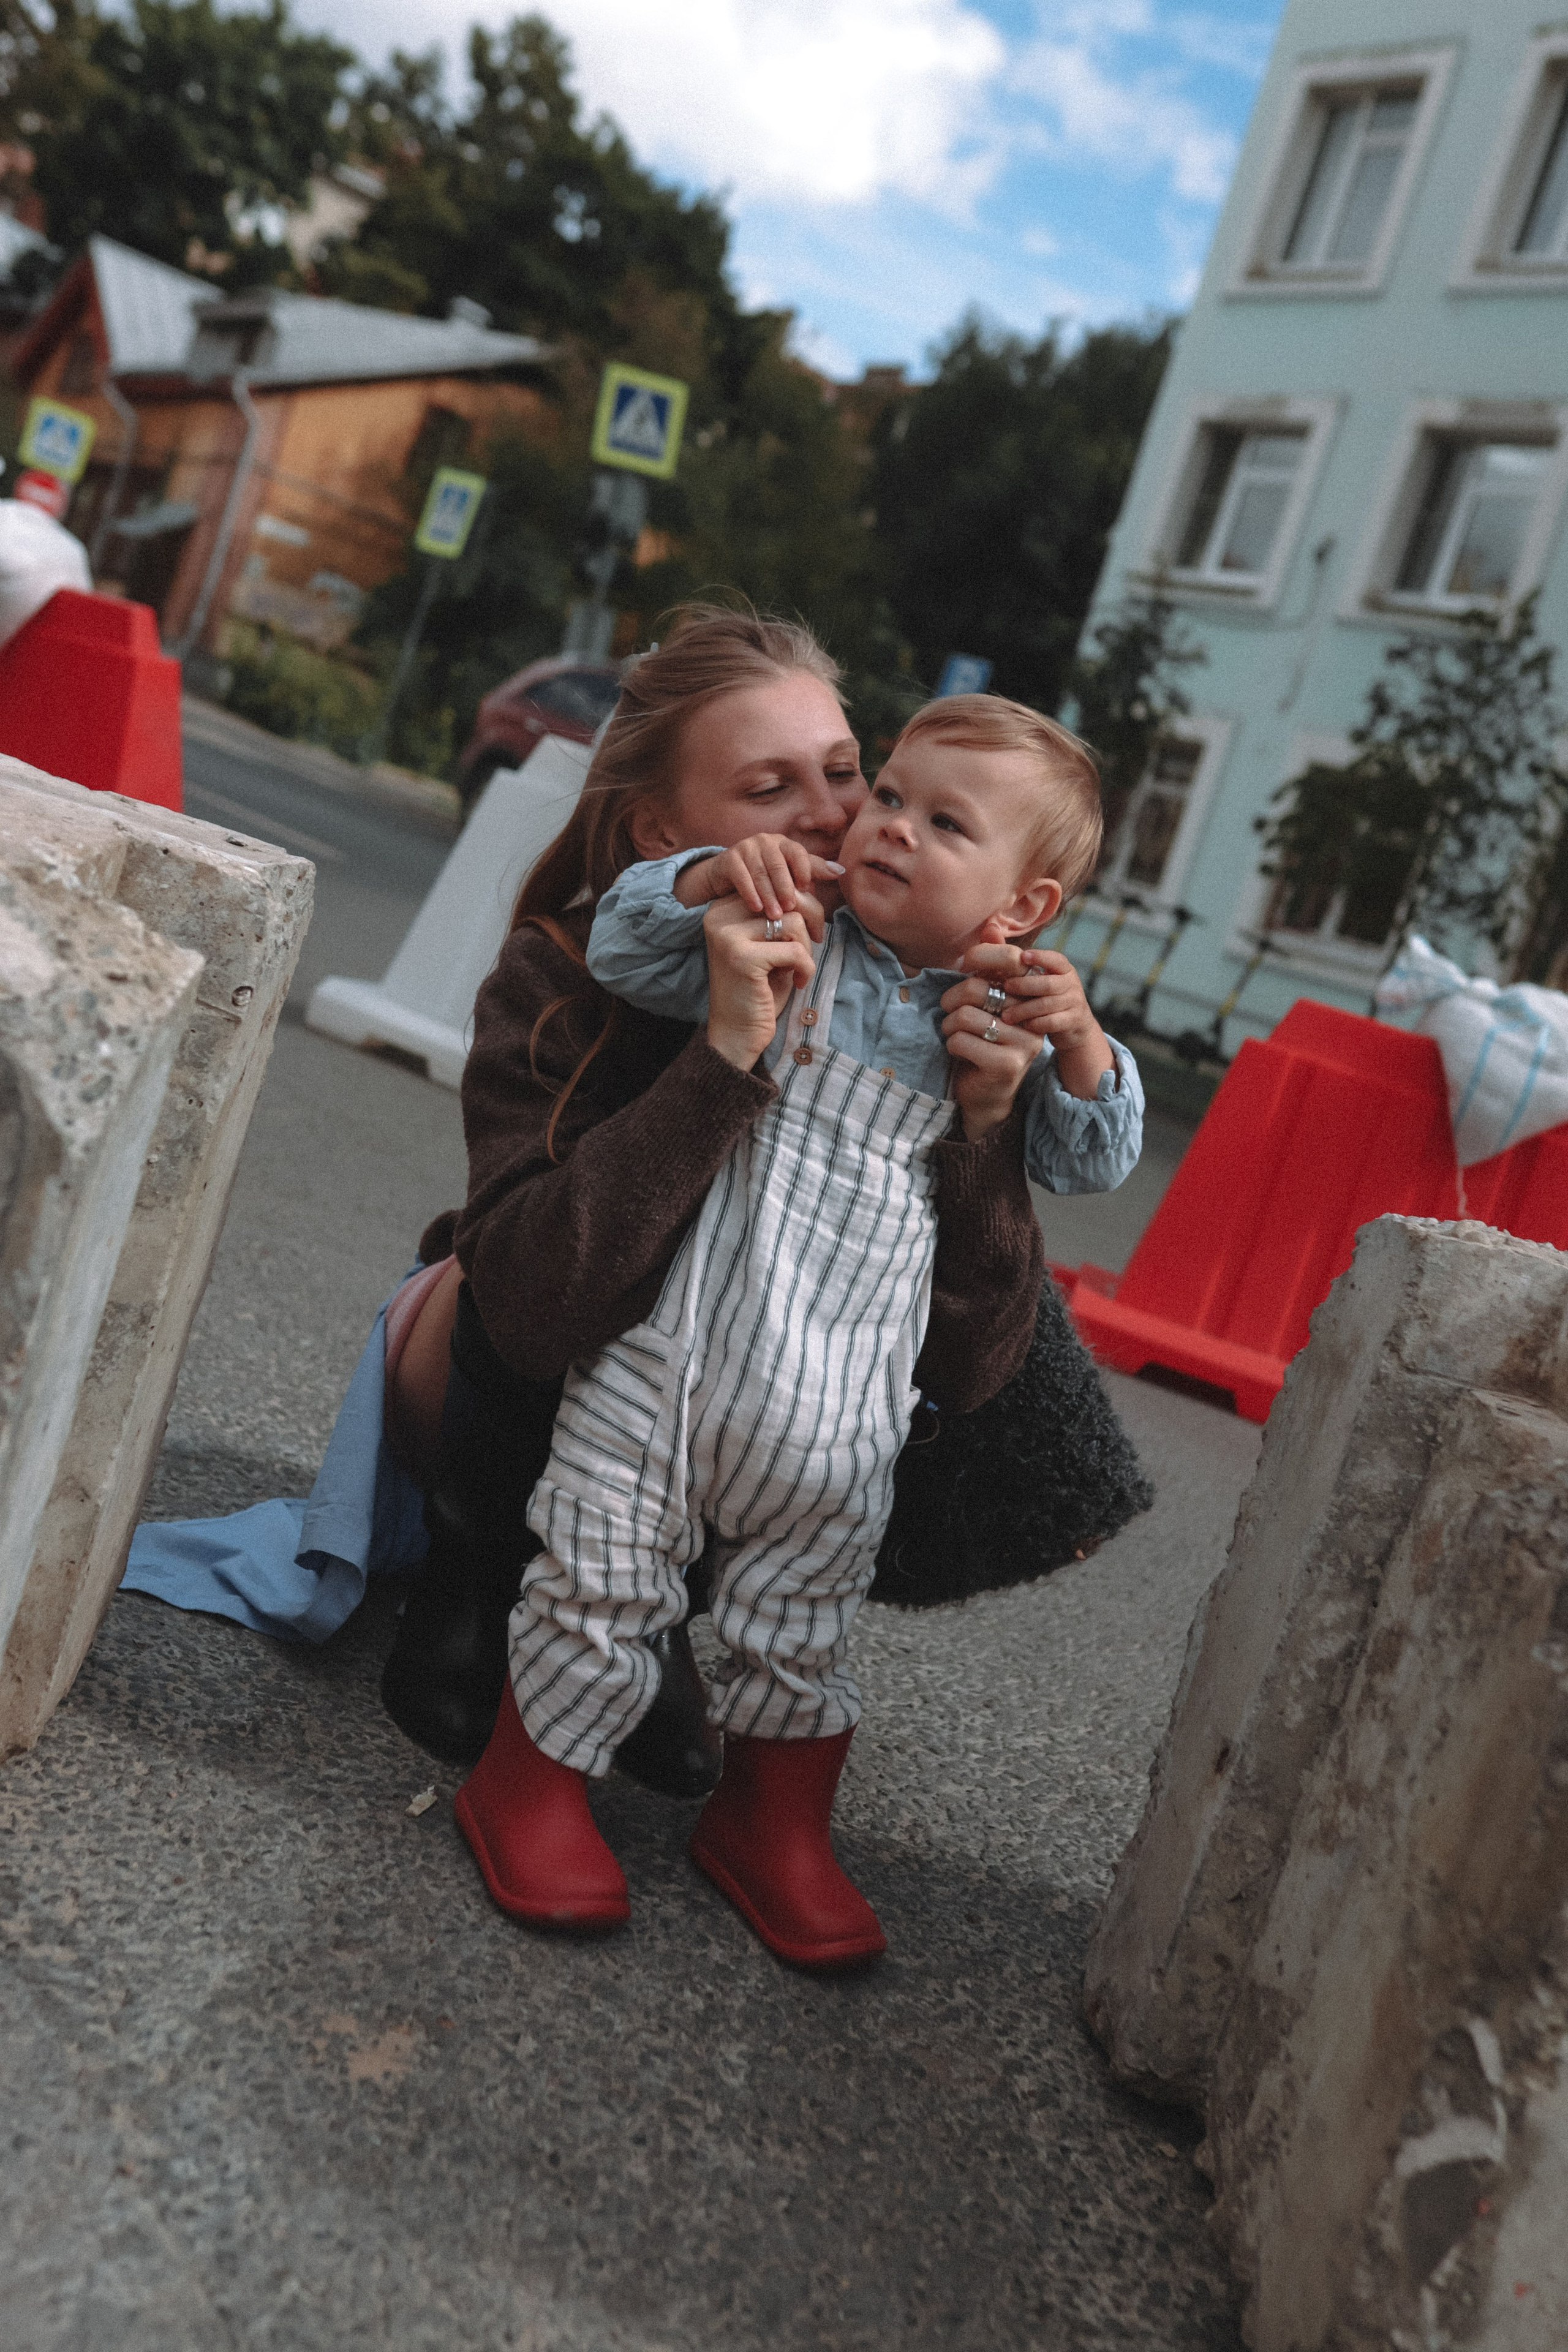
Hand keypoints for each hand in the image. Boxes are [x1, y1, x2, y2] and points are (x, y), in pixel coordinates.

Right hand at [674, 833, 842, 933]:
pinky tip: (756, 908)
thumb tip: (841, 871)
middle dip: (785, 887)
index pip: (797, 852)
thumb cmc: (766, 879)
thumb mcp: (790, 874)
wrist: (727, 878)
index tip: (806, 889)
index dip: (803, 870)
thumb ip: (813, 871)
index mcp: (784, 843)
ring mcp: (746, 847)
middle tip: (790, 909)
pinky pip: (741, 876)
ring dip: (768, 895)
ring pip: (760, 871)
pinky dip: (749, 893)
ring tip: (775, 915)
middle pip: (778, 863)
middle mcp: (765, 841)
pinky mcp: (729, 858)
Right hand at [702, 895, 814, 1071]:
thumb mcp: (771, 945)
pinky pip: (795, 950)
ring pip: (793, 921)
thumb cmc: (759, 990)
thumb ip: (783, 915)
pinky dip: (806, 968)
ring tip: (798, 969)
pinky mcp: (742, 957)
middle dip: (811, 919)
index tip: (806, 933)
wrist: (737, 1034)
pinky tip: (797, 982)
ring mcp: (728, 935)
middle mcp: (720, 916)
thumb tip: (813, 886)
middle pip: (785, 896)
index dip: (801, 905)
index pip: (774, 884)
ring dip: (806, 947)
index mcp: (724, 908)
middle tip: (815, 944)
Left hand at [943, 943, 1114, 1135]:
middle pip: (979, 988)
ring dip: (949, 1026)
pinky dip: (951, 1045)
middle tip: (947, 1009)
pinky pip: (962, 1041)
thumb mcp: (986, 1003)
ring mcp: (1024, 1042)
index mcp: (1029, 995)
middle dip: (952, 998)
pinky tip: (959, 1052)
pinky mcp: (1008, 1064)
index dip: (982, 956)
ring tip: (953, 1033)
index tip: (964, 964)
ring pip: (967, 1016)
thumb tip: (991, 928)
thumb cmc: (982, 1041)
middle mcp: (1032, 1016)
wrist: (987, 1095)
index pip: (1011, 960)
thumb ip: (990, 969)